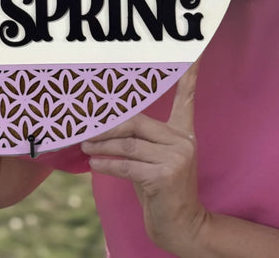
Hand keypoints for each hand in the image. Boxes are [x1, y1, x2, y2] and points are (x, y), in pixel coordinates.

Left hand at [81, 62, 205, 253]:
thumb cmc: (161, 190)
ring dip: (102, 146)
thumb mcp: (152, 160)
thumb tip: (105, 126)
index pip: (186, 97)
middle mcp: (183, 141)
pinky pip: (126, 165)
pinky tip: (94, 163)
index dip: (188, 74)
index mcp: (184, 132)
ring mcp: (175, 158)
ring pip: (128, 145)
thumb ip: (138, 141)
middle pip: (137, 122)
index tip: (193, 52)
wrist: (181, 225)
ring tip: (85, 145)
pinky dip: (106, 164)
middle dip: (108, 126)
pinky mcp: (164, 176)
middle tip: (86, 128)